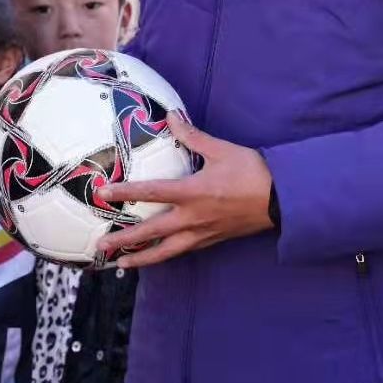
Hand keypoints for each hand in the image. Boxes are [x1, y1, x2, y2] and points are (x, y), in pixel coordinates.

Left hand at [96, 113, 273, 268]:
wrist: (282, 198)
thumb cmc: (252, 171)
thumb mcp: (221, 149)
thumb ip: (191, 136)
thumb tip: (170, 116)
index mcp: (193, 192)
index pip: (150, 192)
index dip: (124, 192)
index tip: (102, 194)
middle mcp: (193, 217)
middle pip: (152, 233)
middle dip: (124, 241)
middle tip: (100, 247)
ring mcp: (203, 233)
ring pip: (167, 252)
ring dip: (142, 259)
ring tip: (122, 265)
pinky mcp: (212, 240)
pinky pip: (183, 251)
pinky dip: (165, 256)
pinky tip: (155, 258)